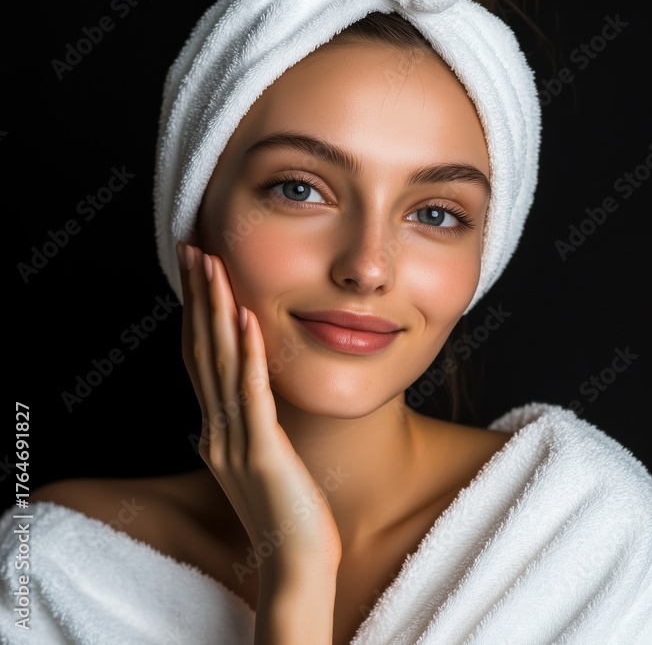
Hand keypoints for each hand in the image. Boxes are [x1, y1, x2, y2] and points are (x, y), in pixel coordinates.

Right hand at [177, 241, 341, 592]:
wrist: (297, 563)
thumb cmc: (289, 514)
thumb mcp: (263, 461)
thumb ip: (251, 429)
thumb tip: (250, 401)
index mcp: (217, 431)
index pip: (201, 360)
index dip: (197, 313)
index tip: (198, 271)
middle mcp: (217, 431)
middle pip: (202, 351)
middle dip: (198, 297)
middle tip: (193, 249)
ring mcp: (235, 442)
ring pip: (220, 364)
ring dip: (217, 311)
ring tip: (214, 266)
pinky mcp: (262, 453)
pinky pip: (252, 395)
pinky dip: (250, 354)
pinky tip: (250, 319)